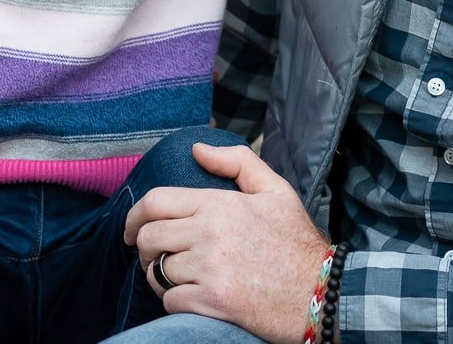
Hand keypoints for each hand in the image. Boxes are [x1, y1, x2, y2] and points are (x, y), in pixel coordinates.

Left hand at [124, 142, 328, 343]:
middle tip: (152, 256)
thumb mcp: (275, 191)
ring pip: (157, 270)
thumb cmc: (297, 242)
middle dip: (143, 248)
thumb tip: (196, 149)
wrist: (322, 292)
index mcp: (218, 205)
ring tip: (174, 277)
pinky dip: (174, 301)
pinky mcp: (214, 302)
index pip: (155, 201)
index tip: (130, 230)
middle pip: (148, 236)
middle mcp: (209, 233)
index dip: (133, 216)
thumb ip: (237, 162)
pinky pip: (171, 300)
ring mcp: (209, 269)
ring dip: (159, 276)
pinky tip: (190, 297)